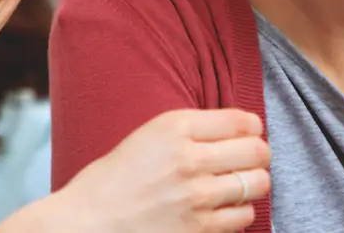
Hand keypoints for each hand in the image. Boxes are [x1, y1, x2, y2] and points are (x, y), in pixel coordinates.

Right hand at [0, 109, 271, 232]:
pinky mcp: (199, 230)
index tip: (249, 134)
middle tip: (249, 161)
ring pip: (257, 185)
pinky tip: (221, 210)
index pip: (243, 121)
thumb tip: (242, 129)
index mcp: (174, 127)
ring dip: (251, 185)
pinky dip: (238, 213)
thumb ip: (192, 130)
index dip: (252, 129)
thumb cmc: (113, 180)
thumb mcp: (148, 137)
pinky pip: (243, 217)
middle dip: (259, 156)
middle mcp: (188, 159)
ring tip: (235, 186)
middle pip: (258, 152)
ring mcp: (196, 198)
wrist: (85, 225)